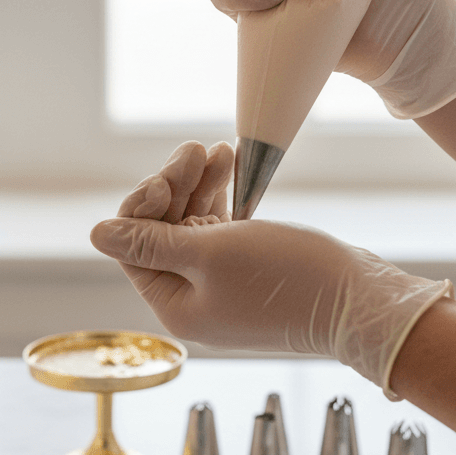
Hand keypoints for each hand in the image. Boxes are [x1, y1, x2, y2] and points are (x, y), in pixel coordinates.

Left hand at [93, 141, 452, 395]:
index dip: (143, 205)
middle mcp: (190, 296)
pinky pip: (218, 227)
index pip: (133, 246)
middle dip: (174, 186)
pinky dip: (221, 197)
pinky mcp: (244, 268)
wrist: (359, 300)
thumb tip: (96, 234)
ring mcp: (217, 283)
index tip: (169, 177)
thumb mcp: (208, 252)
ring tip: (219, 151)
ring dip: (199, 184)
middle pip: (159, 230)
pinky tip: (231, 164)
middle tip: (197, 151)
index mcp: (172, 303)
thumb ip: (150, 241)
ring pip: (190, 223)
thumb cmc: (287, 278)